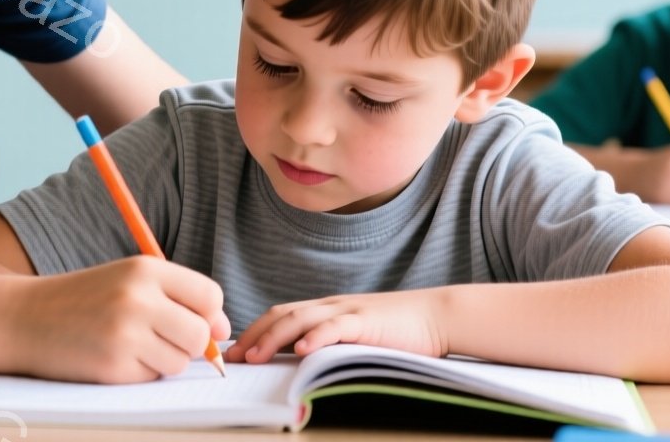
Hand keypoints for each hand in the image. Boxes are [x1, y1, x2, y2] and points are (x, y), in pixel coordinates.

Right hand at [10, 255, 228, 383]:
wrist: (24, 318)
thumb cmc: (83, 300)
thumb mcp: (127, 282)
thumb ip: (176, 298)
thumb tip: (223, 331)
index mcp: (144, 268)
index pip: (210, 296)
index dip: (209, 314)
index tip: (193, 320)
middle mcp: (137, 298)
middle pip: (200, 334)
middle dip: (187, 343)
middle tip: (158, 337)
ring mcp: (125, 334)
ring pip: (179, 361)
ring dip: (162, 360)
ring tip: (129, 344)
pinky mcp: (113, 367)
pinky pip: (151, 378)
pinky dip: (138, 373)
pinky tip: (111, 357)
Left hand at [226, 288, 448, 363]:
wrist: (436, 316)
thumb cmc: (397, 331)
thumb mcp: (355, 336)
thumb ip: (329, 343)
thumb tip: (297, 362)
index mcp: (325, 310)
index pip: (280, 315)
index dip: (254, 331)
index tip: (234, 352)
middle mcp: (330, 306)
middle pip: (282, 314)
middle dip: (254, 335)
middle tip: (233, 358)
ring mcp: (347, 311)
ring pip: (301, 319)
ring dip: (274, 338)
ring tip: (255, 356)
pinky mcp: (367, 321)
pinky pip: (336, 327)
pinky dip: (316, 337)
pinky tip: (301, 350)